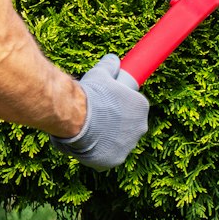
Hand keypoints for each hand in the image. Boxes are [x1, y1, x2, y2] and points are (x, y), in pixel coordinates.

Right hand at [50, 55, 148, 169]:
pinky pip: (107, 156)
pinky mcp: (114, 160)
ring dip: (106, 138)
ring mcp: (128, 146)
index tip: (105, 104)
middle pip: (127, 126)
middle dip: (114, 123)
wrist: (77, 116)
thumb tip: (113, 59)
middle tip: (94, 117)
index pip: (133, 107)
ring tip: (87, 130)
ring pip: (117, 142)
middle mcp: (141, 128)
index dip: (118, 105)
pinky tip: (86, 144)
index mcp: (141, 106)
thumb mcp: (100, 73)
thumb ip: (109, 66)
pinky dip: (98, 152)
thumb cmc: (90, 94)